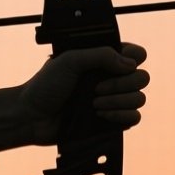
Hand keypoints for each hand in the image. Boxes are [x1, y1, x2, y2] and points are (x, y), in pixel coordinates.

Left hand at [14, 42, 148, 144]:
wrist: (32, 117)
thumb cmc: (45, 86)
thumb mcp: (69, 61)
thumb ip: (100, 55)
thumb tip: (130, 63)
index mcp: (103, 60)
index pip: (136, 54)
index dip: (134, 57)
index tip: (119, 64)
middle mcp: (111, 78)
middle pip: (142, 78)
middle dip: (121, 83)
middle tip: (95, 88)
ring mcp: (113, 100)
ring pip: (139, 98)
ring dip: (118, 101)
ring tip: (93, 103)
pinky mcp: (112, 120)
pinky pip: (135, 117)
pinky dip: (121, 115)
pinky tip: (100, 114)